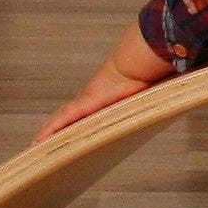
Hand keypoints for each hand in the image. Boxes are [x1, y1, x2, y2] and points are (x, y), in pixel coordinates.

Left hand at [34, 21, 171, 144]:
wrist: (139, 59)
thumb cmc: (146, 72)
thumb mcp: (147, 93)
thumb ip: (152, 96)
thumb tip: (172, 91)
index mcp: (103, 99)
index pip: (83, 115)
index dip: (72, 124)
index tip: (65, 135)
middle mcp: (90, 100)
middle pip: (67, 119)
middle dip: (55, 131)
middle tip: (42, 145)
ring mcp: (84, 102)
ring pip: (60, 122)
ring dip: (48, 133)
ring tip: (35, 148)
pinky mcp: (83, 105)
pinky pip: (61, 121)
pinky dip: (49, 131)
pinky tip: (38, 142)